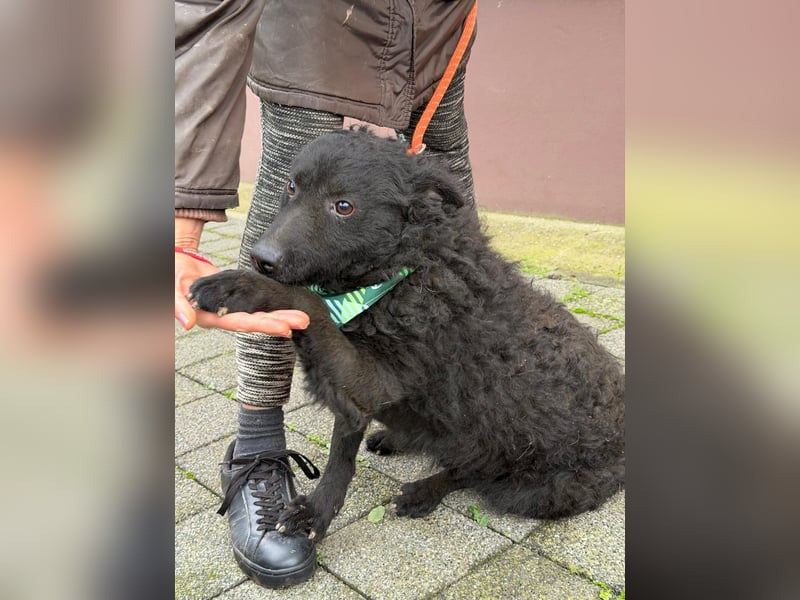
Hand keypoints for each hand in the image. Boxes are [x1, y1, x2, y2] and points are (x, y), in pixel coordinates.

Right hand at [175, 252, 308, 335]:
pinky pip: (258, 302)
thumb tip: (188, 323)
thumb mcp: (173, 291)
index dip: (264, 325)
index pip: (242, 323)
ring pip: (261, 313)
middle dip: (281, 322)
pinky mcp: (238, 298)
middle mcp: (226, 316)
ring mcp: (233, 308)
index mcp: (212, 318)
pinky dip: (273, 305)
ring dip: (282, 315)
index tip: (285, 329)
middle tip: (304, 321)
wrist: (177, 263)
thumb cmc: (173, 277)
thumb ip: (179, 307)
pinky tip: (289, 307)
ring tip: (303, 318)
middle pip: (258, 321)